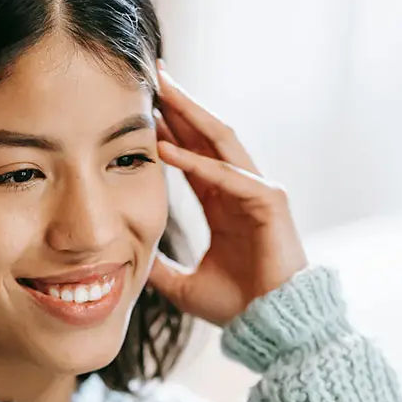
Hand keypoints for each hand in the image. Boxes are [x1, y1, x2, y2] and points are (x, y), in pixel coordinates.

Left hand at [149, 63, 307, 325]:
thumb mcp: (185, 286)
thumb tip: (130, 266)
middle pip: (208, 136)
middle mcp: (242, 191)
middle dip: (181, 104)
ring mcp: (258, 193)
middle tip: (153, 74)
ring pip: (221, 142)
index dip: (169, 130)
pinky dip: (198, 162)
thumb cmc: (239, 308)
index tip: (142, 108)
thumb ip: (160, 270)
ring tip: (162, 89)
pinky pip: (229, 176)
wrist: (272, 327)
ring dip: (191, 114)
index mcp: (225, 206)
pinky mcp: (270, 203)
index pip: (194, 156)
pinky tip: (168, 148)